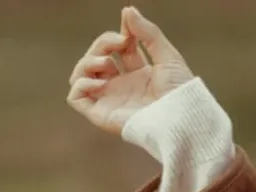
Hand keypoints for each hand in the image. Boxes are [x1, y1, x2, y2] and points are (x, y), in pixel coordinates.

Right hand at [67, 7, 193, 134]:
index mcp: (139, 76)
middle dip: (102, 43)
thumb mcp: (167, 55)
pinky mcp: (101, 114)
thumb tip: (127, 10)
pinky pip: (75, 98)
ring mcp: (110, 100)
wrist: (180, 117)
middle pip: (97, 58)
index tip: (127, 32)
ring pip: (81, 76)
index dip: (118, 36)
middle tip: (119, 41)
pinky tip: (101, 80)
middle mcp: (122, 88)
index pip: (118, 50)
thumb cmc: (180, 92)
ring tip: (106, 61)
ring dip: (87, 61)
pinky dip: (81, 83)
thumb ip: (147, 32)